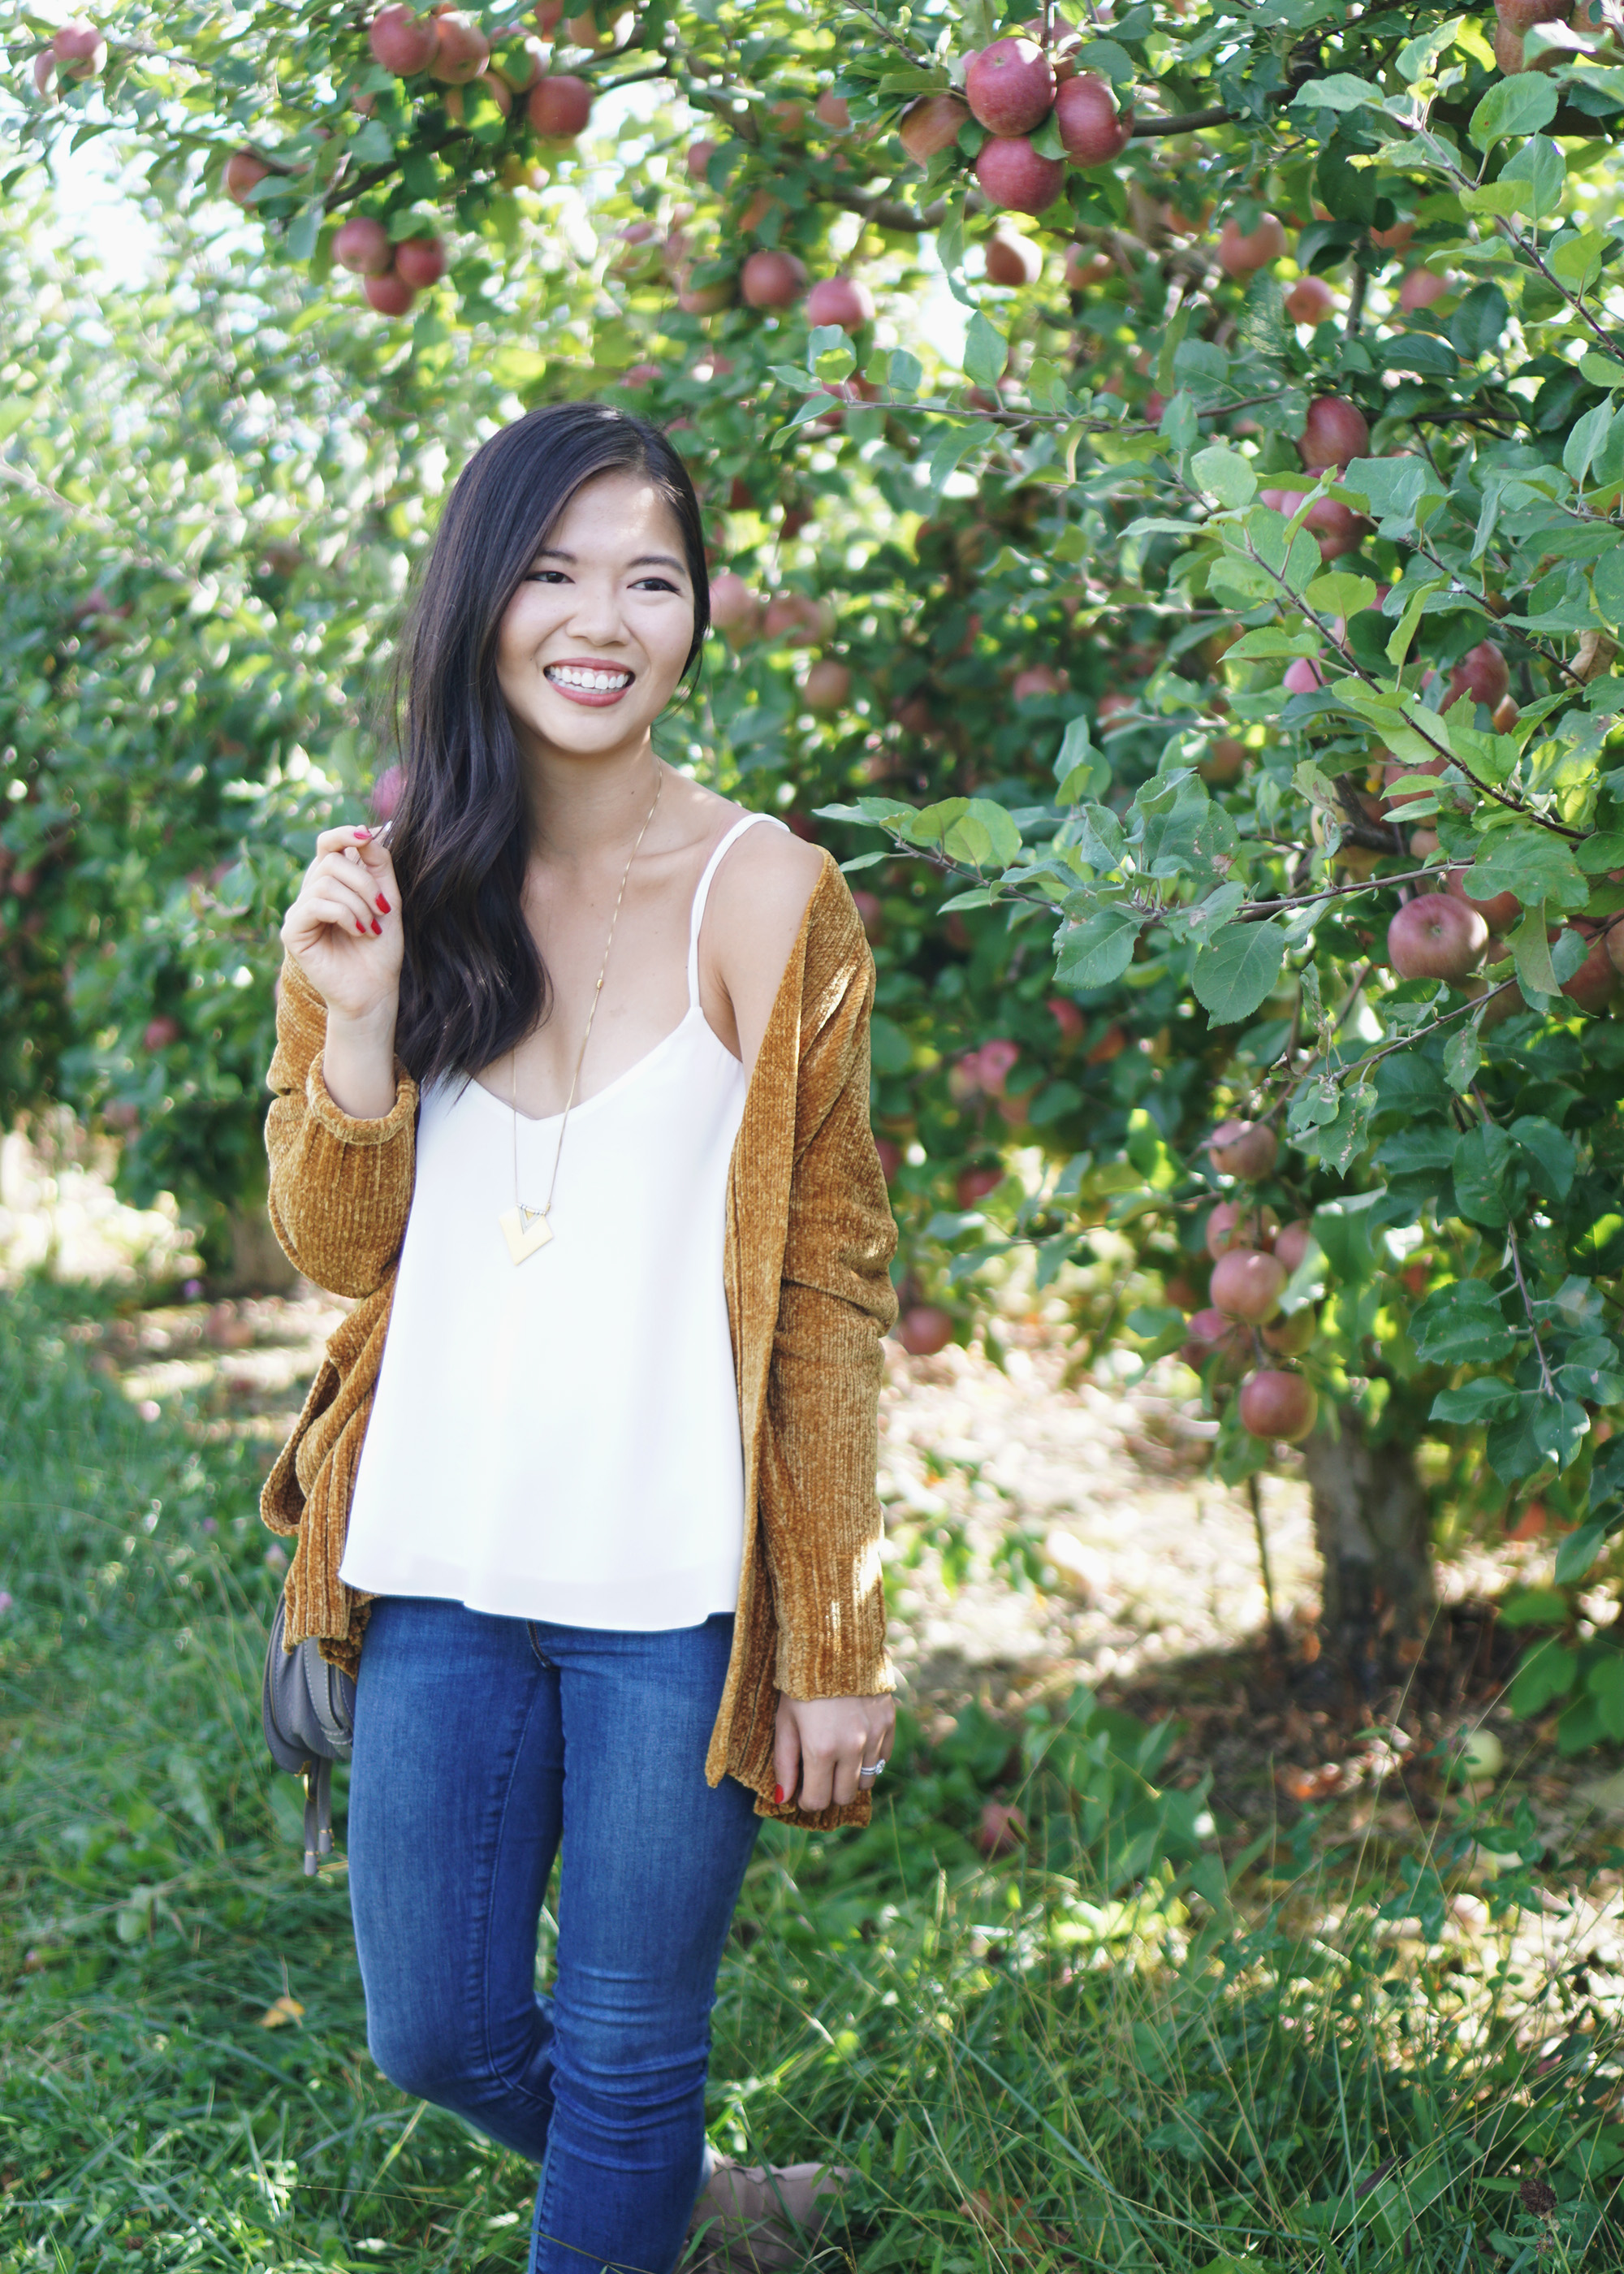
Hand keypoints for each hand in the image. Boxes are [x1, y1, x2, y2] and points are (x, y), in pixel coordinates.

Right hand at [279, 824, 402, 1027]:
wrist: (376, 989)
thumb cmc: (381, 947)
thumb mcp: (387, 898)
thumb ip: (378, 864)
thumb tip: (367, 830)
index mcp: (332, 882)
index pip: (328, 843)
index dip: (344, 833)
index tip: (367, 835)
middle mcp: (311, 892)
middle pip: (331, 860)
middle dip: (364, 882)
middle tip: (381, 910)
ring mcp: (299, 912)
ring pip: (325, 883)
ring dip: (358, 903)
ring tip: (371, 926)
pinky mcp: (292, 932)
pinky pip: (315, 905)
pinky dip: (344, 915)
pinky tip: (359, 932)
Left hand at [773, 1692, 894, 1812]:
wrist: (834, 1641)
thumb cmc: (801, 1683)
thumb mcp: (785, 1721)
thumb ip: (785, 1762)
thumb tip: (783, 1798)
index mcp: (821, 1749)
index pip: (818, 1800)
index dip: (806, 1800)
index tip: (802, 1790)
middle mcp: (852, 1747)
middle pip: (844, 1796)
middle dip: (829, 1791)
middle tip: (819, 1774)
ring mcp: (874, 1735)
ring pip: (868, 1781)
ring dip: (851, 1776)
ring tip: (838, 1756)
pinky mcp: (889, 1722)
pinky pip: (883, 1758)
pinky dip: (869, 1758)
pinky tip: (855, 1741)